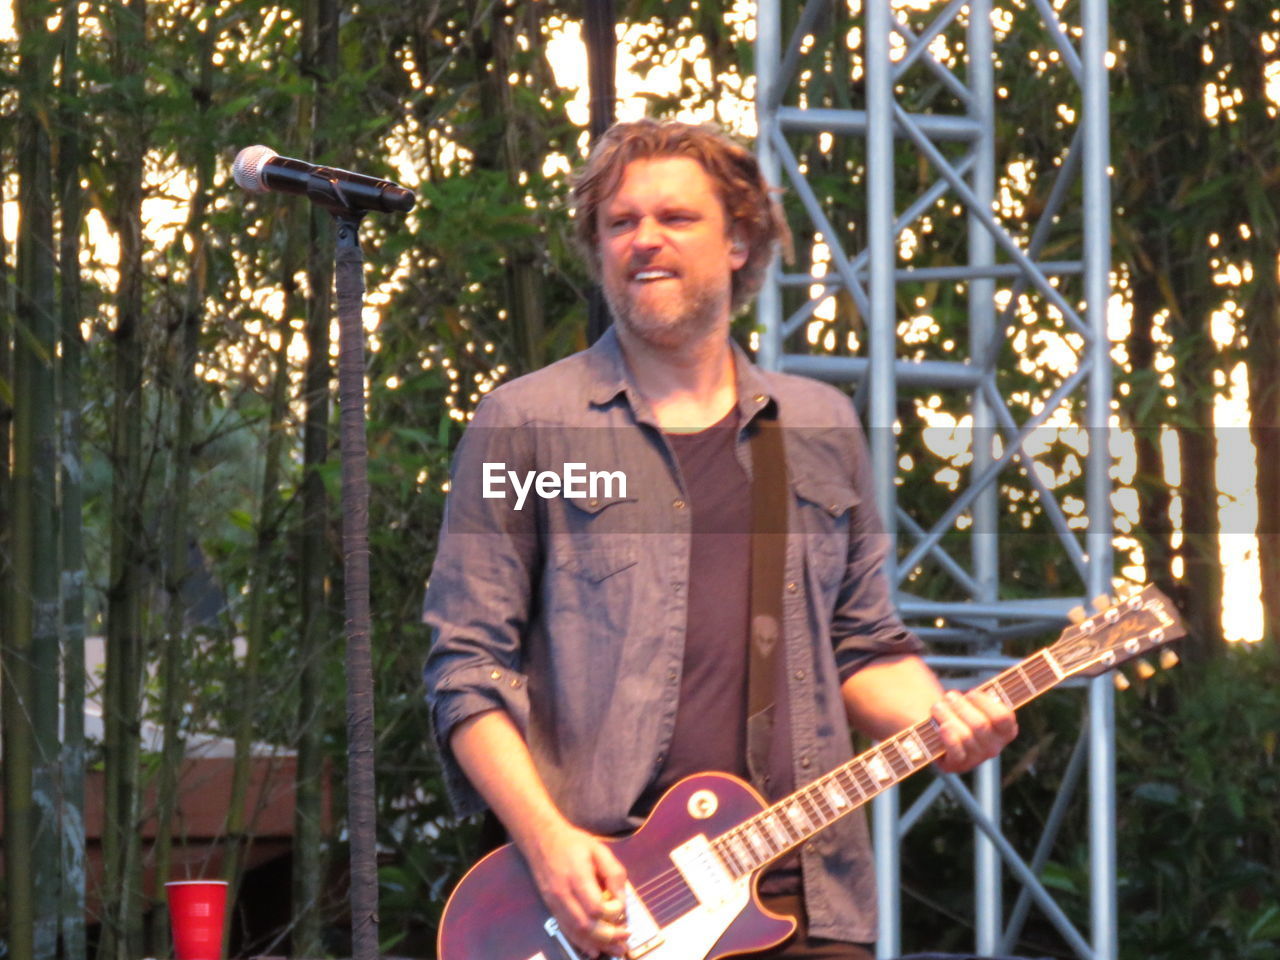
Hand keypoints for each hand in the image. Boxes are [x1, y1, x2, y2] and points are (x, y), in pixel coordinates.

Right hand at [521, 820, 629, 957]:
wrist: (542, 840)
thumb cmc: (573, 843)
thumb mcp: (599, 849)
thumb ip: (613, 872)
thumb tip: (622, 897)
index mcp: (577, 877)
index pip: (595, 906)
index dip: (612, 912)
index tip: (622, 906)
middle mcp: (563, 893)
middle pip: (585, 925)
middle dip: (608, 937)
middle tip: (625, 941)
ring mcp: (555, 902)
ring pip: (575, 931)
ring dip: (597, 944)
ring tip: (616, 951)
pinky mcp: (551, 908)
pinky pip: (566, 930)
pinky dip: (580, 943)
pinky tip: (594, 950)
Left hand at [931, 689, 1017, 773]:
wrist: (941, 731)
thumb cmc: (962, 712)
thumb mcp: (977, 703)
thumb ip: (986, 695)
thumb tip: (997, 681)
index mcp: (1006, 731)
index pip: (1003, 717)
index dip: (984, 703)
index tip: (971, 693)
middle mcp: (994, 747)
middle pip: (980, 725)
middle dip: (960, 706)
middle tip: (949, 697)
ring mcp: (977, 758)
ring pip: (965, 735)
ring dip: (947, 716)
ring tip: (938, 708)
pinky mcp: (958, 764)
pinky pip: (956, 752)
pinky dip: (948, 738)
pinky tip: (941, 728)